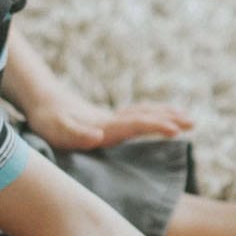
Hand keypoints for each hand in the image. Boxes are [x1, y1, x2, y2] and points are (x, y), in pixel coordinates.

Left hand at [23, 89, 193, 150]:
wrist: (42, 99)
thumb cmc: (49, 120)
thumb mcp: (59, 130)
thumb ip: (78, 133)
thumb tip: (99, 137)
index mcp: (105, 125)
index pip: (136, 124)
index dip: (156, 126)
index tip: (176, 129)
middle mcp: (112, 120)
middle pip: (146, 116)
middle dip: (170, 118)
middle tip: (193, 122)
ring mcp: (111, 119)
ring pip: (144, 114)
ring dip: (165, 115)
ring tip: (186, 118)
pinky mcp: (107, 120)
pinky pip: (137, 116)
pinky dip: (152, 115)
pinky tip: (156, 117)